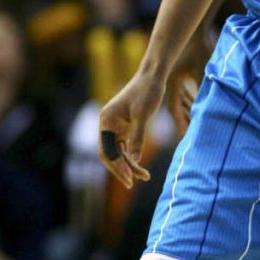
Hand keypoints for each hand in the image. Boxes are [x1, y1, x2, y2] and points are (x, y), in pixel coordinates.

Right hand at [98, 72, 165, 188]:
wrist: (153, 77)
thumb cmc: (147, 92)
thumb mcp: (143, 115)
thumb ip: (137, 137)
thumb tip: (134, 160)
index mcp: (106, 120)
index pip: (107, 150)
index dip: (117, 166)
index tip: (129, 178)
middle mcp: (107, 124)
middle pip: (109, 154)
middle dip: (121, 168)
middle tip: (134, 182)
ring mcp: (114, 126)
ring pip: (118, 152)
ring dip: (128, 164)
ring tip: (144, 176)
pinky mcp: (124, 127)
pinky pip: (125, 146)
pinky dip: (132, 156)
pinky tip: (140, 166)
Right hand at [165, 27, 211, 136]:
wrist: (196, 28)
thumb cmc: (200, 48)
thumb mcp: (203, 70)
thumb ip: (202, 88)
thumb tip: (205, 107)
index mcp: (171, 82)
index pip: (175, 110)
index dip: (181, 124)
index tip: (186, 137)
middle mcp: (169, 82)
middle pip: (176, 107)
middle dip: (184, 120)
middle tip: (190, 135)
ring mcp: (173, 78)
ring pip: (179, 100)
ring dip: (186, 110)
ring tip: (193, 123)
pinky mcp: (178, 74)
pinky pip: (181, 92)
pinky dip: (187, 100)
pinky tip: (193, 107)